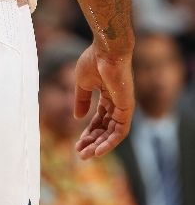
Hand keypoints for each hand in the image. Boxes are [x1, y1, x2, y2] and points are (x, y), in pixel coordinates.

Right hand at [74, 43, 133, 158]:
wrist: (106, 49)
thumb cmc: (94, 60)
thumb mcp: (82, 83)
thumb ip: (81, 100)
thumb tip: (78, 117)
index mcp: (107, 95)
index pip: (99, 119)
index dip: (88, 132)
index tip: (77, 143)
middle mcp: (117, 103)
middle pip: (105, 128)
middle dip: (92, 142)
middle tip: (80, 153)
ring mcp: (123, 107)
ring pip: (112, 133)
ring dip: (100, 145)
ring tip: (86, 155)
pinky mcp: (127, 109)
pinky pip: (120, 131)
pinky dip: (110, 142)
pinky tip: (98, 150)